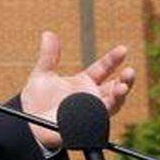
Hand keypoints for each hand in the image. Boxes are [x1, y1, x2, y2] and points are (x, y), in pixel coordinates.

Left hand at [19, 31, 135, 148]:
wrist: (30, 125)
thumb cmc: (36, 102)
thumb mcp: (41, 75)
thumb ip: (48, 56)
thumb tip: (48, 33)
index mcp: (83, 82)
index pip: (103, 68)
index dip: (113, 59)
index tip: (123, 49)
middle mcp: (91, 96)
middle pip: (115, 86)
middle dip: (125, 79)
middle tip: (130, 71)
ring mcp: (91, 110)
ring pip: (113, 103)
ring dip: (120, 95)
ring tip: (123, 87)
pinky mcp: (87, 123)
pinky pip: (101, 117)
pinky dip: (106, 109)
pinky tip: (109, 101)